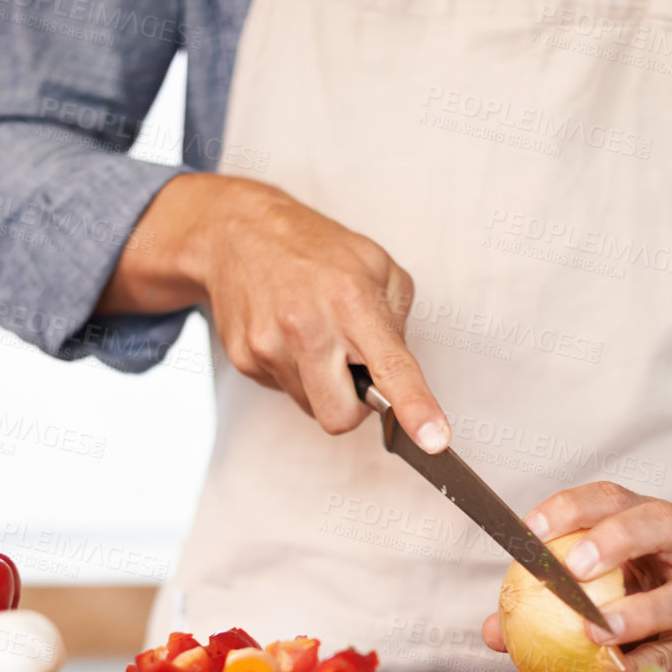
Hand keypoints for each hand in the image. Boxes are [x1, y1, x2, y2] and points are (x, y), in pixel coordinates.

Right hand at [97, 173, 450, 450]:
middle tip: (350, 367)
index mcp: (351, 302)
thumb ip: (397, 324)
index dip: (414, 408)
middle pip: (340, 416)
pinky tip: (287, 336)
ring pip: (311, 408)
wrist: (238, 232)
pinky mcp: (244, 359)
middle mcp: (307, 326)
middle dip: (352, 405)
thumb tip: (400, 377)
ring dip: (321, 385)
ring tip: (314, 337)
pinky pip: (284, 391)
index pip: (391, 368)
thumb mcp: (377, 266)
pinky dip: (294, 373)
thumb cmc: (313, 249)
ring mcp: (269, 345)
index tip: (433, 439)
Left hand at [482, 483, 671, 671]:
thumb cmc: (644, 589)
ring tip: (597, 630)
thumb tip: (492, 629)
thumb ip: (545, 602)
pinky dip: (644, 664)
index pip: (609, 498)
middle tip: (573, 568)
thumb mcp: (600, 583)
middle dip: (614, 539)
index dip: (570, 508)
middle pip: (656, 523)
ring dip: (638, 613)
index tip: (530, 532)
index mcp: (646, 518)